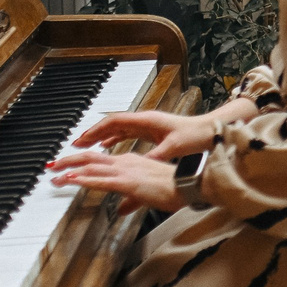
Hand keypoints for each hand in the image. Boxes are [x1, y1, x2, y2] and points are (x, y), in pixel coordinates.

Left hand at [47, 149, 186, 213]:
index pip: (99, 159)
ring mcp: (125, 171)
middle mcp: (124, 162)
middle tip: (51, 165)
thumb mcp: (147, 194)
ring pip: (90, 166)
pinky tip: (71, 180)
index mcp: (130, 162)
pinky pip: (100, 180)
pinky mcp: (127, 182)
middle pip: (89, 158)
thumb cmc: (174, 188)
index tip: (67, 165)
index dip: (81, 160)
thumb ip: (130, 201)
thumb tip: (120, 210)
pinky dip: (83, 179)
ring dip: (69, 169)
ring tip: (54, 173)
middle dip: (68, 160)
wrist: (188, 185)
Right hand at [69, 106, 217, 160]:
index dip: (96, 131)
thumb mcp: (172, 149)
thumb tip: (138, 165)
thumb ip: (154, 157)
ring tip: (86, 146)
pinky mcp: (152, 131)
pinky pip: (126, 133)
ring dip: (102, 136)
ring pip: (118, 128)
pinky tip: (108, 146)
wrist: (209, 131)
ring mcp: (148, 125)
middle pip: (112, 124)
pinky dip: (114, 138)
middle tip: (76, 144)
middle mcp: (145, 120)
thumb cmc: (194, 136)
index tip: (81, 140)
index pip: (114, 122)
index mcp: (146, 121)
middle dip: (93, 133)